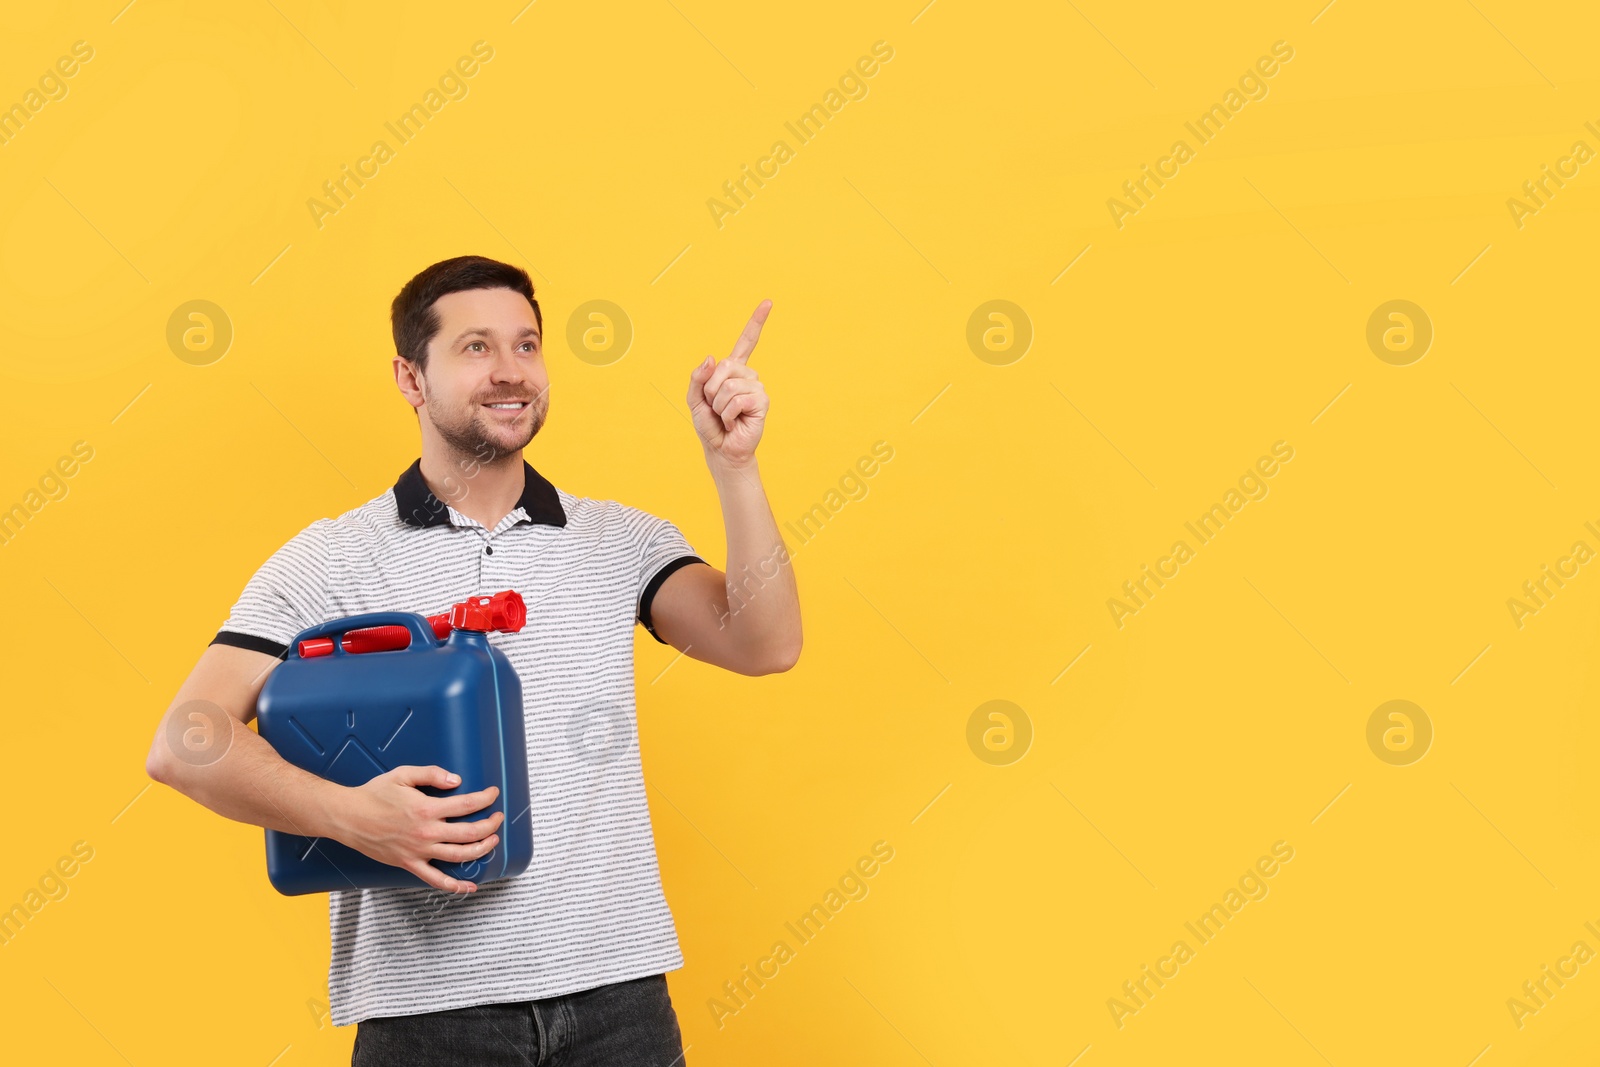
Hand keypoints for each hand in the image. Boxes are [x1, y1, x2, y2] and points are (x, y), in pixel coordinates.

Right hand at [334, 765, 504, 893]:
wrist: (348, 817)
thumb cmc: (374, 794)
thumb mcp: (403, 774)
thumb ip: (432, 774)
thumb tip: (456, 780)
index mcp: (426, 809)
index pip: (467, 805)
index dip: (485, 798)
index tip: (493, 794)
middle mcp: (426, 832)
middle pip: (470, 832)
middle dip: (490, 825)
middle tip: (498, 818)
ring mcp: (418, 851)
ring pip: (459, 856)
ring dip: (481, 850)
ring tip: (492, 841)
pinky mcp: (409, 864)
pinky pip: (435, 879)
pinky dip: (454, 886)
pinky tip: (469, 887)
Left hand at [687, 300, 771, 469]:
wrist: (721, 450)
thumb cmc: (710, 425)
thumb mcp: (695, 399)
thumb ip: (698, 377)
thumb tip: (711, 358)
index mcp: (733, 370)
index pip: (746, 342)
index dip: (756, 322)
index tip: (768, 302)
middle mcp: (748, 375)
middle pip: (724, 366)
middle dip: (711, 390)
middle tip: (717, 407)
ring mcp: (757, 387)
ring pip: (728, 385)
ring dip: (719, 405)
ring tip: (726, 416)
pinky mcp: (762, 402)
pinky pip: (738, 399)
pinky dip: (728, 414)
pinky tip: (734, 422)